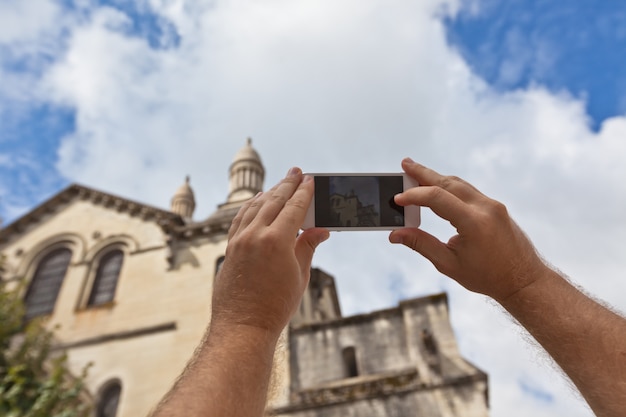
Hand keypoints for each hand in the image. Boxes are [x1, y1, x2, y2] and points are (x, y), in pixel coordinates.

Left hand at [211, 168, 329, 336]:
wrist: (243, 326)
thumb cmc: (276, 306)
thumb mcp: (299, 275)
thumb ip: (307, 247)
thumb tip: (320, 231)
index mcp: (276, 241)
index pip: (294, 208)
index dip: (304, 192)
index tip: (310, 180)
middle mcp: (255, 235)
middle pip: (273, 201)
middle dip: (287, 184)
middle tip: (296, 172)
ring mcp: (239, 240)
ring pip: (255, 207)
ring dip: (269, 193)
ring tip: (280, 184)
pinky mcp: (230, 248)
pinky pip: (240, 219)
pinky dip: (250, 207)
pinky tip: (257, 202)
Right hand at [389, 158, 547, 302]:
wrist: (524, 280)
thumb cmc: (487, 277)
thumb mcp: (449, 264)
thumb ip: (421, 244)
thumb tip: (396, 235)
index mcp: (474, 223)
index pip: (437, 198)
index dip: (414, 195)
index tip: (397, 198)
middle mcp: (485, 208)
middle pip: (448, 183)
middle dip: (423, 173)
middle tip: (404, 164)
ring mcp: (493, 205)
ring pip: (459, 184)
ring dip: (436, 177)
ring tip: (416, 172)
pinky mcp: (495, 207)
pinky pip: (468, 191)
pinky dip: (449, 187)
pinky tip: (437, 188)